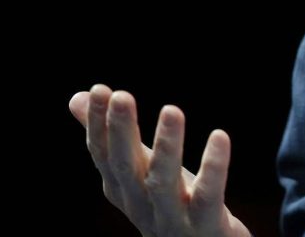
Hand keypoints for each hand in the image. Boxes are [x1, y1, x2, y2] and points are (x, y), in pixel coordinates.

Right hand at [69, 84, 251, 236]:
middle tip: (122, 96)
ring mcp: (172, 217)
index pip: (104, 154)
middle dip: (122, 132)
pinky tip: (219, 136)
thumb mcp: (139, 169)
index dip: (98, 124)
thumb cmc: (170, 204)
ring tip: (172, 109)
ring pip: (164, 182)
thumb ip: (113, 137)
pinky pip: (208, 194)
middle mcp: (141, 204)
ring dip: (166, 146)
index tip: (98, 90)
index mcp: (123, 188)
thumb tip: (76, 97)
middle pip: (126, 166)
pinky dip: (213, 167)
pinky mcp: (205, 224)